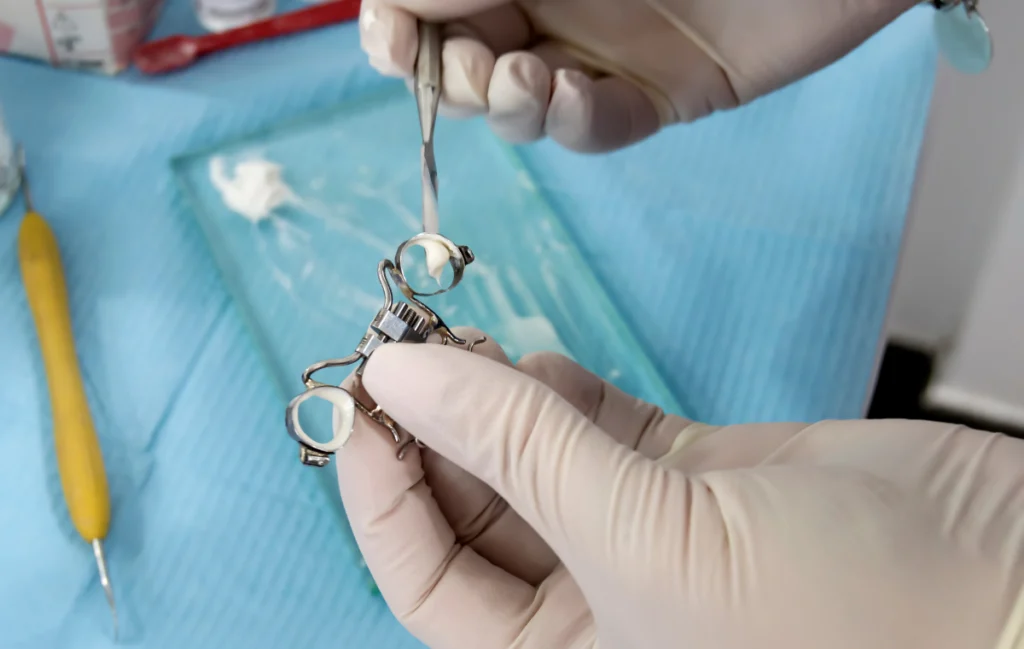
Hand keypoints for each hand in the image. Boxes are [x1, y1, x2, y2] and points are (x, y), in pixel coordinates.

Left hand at [336, 331, 1023, 648]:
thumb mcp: (648, 538)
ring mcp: (638, 534)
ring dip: (491, 401)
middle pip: (473, 516)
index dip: (382, 495)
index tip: (363, 402)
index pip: (430, 585)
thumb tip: (403, 376)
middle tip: (406, 348)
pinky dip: (558, 391)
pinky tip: (530, 358)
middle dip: (435, 433)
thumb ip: (519, 448)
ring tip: (461, 339)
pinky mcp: (688, 477)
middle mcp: (591, 607)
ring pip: (530, 462)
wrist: (992, 577)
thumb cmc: (834, 618)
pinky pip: (594, 431)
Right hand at [358, 0, 919, 151]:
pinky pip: (603, 126)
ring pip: (524, 105)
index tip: (394, 38)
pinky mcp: (665, 92)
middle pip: (464, 61)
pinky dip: (576, 123)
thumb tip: (399, 3)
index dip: (398, 28)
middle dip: (447, 76)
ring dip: (504, 104)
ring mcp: (607, 50)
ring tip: (524, 77)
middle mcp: (553, 4)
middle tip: (473, 64)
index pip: (431, 6)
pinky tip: (576, 96)